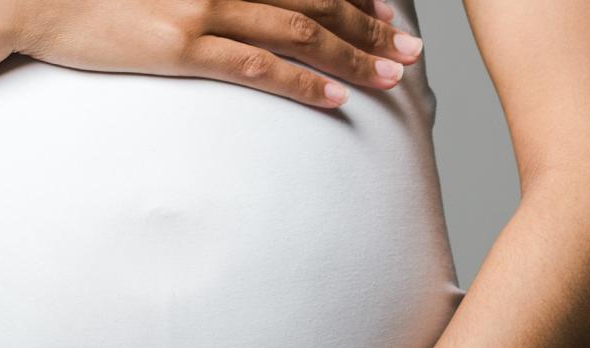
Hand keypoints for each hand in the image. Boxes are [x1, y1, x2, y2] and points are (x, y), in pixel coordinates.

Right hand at [1, 0, 423, 107]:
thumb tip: (228, 7)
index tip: (388, 9)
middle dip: (370, 24)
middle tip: (410, 48)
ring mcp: (200, 8)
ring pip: (297, 32)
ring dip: (352, 54)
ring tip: (394, 76)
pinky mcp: (179, 46)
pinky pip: (255, 67)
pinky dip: (301, 82)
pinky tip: (335, 98)